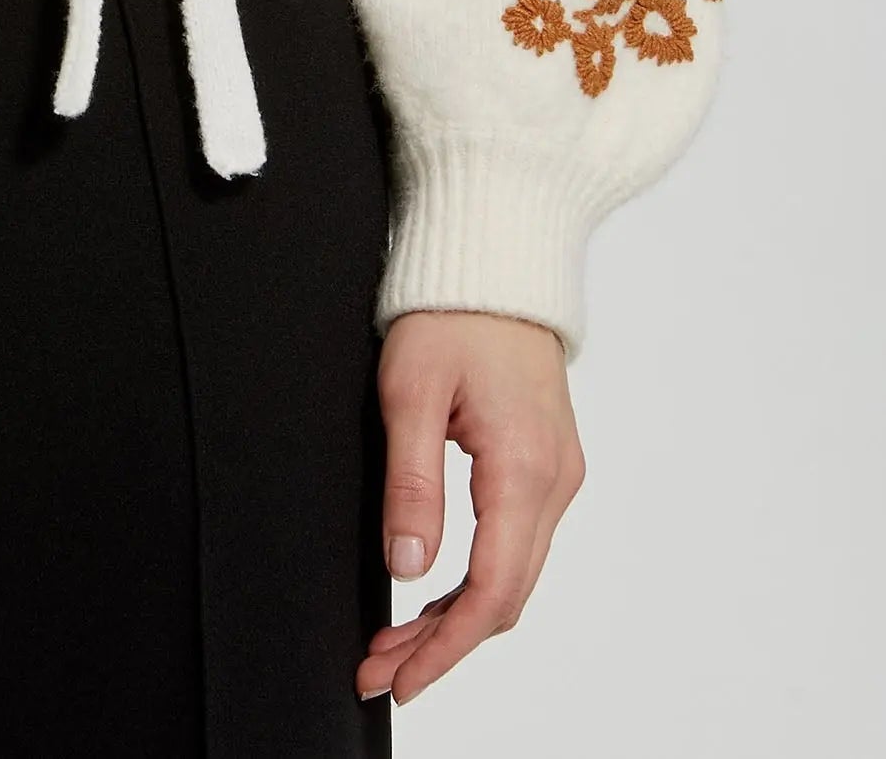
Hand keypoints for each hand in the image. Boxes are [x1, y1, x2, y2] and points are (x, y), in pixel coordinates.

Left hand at [359, 309, 585, 705]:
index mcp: (523, 469)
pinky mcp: (548, 465)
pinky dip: (476, 582)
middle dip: (444, 644)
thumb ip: (412, 485)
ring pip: (513, 577)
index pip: (490, 592)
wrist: (496, 262)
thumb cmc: (451, 313)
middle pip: (505, 597)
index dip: (444, 646)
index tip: (399, 677)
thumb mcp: (411, 391)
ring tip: (396, 641)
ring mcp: (558, 475)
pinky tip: (435, 594)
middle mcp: (554, 482)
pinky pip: (518, 545)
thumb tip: (407, 569)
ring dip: (458, 617)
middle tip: (381, 668)